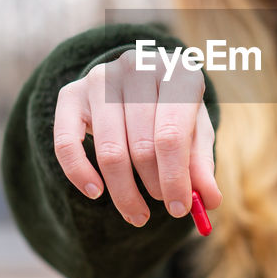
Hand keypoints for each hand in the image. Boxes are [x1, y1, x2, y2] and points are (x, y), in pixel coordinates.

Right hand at [53, 49, 222, 226]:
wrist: (138, 82)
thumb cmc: (173, 111)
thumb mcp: (195, 132)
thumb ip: (201, 165)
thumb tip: (209, 201)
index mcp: (178, 72)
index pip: (172, 135)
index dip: (175, 178)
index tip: (179, 209)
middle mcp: (137, 67)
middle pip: (142, 146)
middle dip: (154, 185)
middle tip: (164, 206)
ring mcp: (100, 77)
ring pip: (108, 151)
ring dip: (124, 190)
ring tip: (138, 210)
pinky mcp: (70, 93)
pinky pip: (66, 143)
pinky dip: (79, 174)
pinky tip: (96, 192)